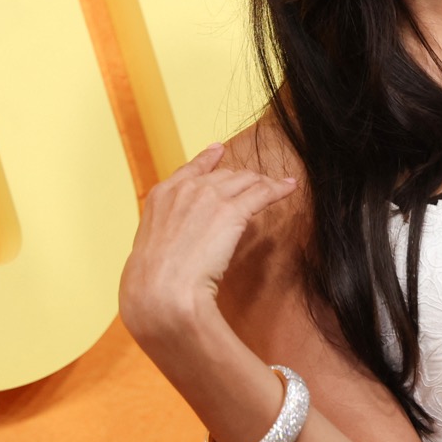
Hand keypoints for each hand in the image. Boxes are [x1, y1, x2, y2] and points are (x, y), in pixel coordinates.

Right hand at [119, 143, 298, 352]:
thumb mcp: (151, 246)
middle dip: (243, 181)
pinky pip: (263, 193)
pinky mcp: (232, 211)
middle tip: (256, 188)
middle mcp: (186, 189)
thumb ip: (168, 231)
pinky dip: (279, 188)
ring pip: (246, 180)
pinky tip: (290, 186)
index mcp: (161, 196)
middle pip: (224, 175)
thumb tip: (183, 237)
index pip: (191, 168)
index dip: (209, 159)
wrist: (161, 292)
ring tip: (277, 187)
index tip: (219, 149)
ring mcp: (209, 197)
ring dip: (262, 183)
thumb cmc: (153, 282)